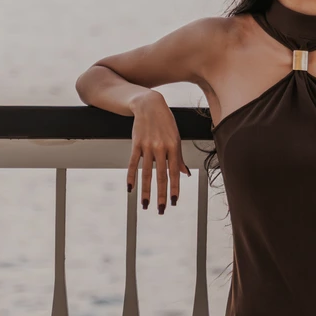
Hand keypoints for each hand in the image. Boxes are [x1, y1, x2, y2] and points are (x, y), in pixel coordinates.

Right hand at [127, 90, 189, 213]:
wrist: (150, 104)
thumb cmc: (166, 123)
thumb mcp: (176, 137)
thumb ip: (179, 158)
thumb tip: (185, 174)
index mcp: (174, 147)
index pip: (174, 172)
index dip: (175, 188)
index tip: (174, 202)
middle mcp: (161, 148)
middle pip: (161, 175)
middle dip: (161, 194)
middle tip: (161, 210)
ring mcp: (148, 146)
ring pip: (147, 173)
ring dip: (146, 191)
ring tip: (145, 205)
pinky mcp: (136, 144)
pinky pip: (133, 163)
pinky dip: (131, 176)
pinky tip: (130, 189)